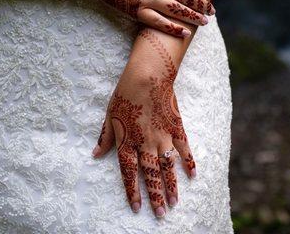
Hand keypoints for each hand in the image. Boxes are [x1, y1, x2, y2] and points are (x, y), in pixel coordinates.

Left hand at [92, 30, 195, 217]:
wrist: (148, 76)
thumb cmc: (125, 93)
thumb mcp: (109, 115)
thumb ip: (106, 137)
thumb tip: (96, 154)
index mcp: (127, 142)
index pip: (129, 173)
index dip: (132, 192)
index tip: (136, 208)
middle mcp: (145, 144)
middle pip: (150, 175)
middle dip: (155, 197)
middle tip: (161, 214)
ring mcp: (162, 137)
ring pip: (167, 167)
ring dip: (172, 186)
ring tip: (175, 202)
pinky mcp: (176, 128)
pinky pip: (184, 149)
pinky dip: (189, 162)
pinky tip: (193, 175)